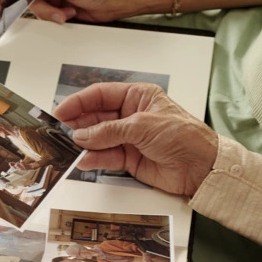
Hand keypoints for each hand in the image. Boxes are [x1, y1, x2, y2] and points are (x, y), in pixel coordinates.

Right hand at [54, 83, 218, 196]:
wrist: (201, 167)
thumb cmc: (184, 136)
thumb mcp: (144, 126)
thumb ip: (110, 130)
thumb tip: (83, 134)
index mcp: (138, 96)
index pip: (101, 94)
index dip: (79, 102)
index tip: (61, 111)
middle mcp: (131, 115)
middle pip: (96, 117)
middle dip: (79, 124)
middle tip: (60, 131)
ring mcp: (129, 138)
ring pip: (98, 138)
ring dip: (84, 143)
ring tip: (70, 147)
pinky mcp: (130, 159)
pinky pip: (106, 157)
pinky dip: (94, 158)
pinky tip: (84, 159)